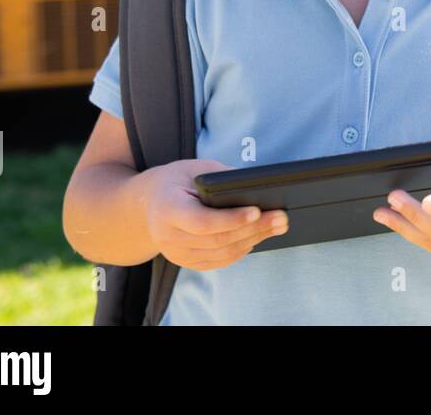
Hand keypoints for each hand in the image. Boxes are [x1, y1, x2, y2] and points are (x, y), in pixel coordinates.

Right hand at [140, 159, 288, 270]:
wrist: (149, 203)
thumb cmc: (178, 180)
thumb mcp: (196, 169)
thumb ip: (223, 178)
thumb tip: (258, 188)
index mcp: (167, 209)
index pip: (202, 222)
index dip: (231, 219)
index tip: (257, 210)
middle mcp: (168, 237)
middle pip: (217, 239)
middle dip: (253, 228)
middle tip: (281, 217)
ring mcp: (176, 254)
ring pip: (221, 253)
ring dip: (254, 240)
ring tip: (278, 226)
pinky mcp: (186, 262)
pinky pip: (218, 261)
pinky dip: (242, 250)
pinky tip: (259, 236)